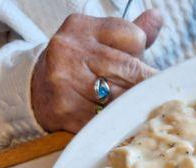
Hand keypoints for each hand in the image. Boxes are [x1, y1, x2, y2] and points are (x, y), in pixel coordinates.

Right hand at [31, 9, 162, 132]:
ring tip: (136, 108)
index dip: (143, 55)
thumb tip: (158, 17)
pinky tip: (119, 121)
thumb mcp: (102, 42)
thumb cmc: (81, 66)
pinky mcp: (66, 110)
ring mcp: (65, 81)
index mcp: (82, 28)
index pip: (133, 37)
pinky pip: (107, 119)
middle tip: (155, 95)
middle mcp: (69, 50)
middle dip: (145, 84)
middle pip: (130, 68)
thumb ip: (132, 33)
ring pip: (121, 96)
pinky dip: (118, 123)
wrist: (38, 92)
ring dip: (133, 105)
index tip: (144, 68)